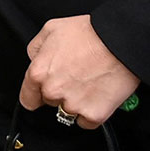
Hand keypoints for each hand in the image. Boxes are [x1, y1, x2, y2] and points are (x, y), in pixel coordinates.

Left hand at [18, 14, 140, 128]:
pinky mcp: (93, 115)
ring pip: (69, 112)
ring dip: (77, 102)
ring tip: (90, 82)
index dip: (36, 94)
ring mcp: (73, 105)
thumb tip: (35, 59)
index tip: (43, 93)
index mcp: (39, 73)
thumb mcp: (52, 28)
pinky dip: (92, 112)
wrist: (121, 42)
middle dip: (60, 92)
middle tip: (76, 76)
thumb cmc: (90, 33)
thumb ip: (36, 48)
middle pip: (50, 103)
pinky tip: (98, 94)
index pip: (28, 99)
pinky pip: (87, 122)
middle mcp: (53, 91)